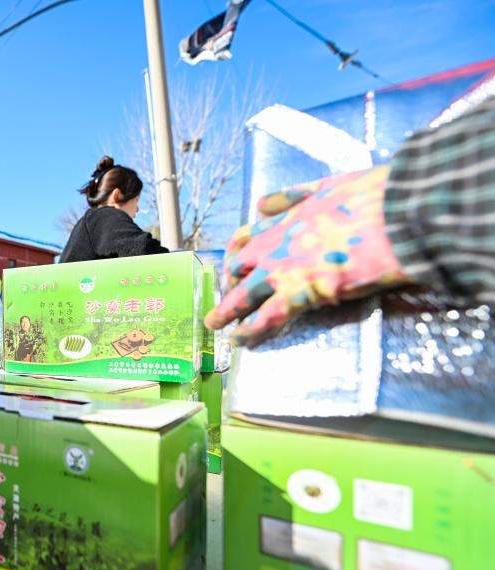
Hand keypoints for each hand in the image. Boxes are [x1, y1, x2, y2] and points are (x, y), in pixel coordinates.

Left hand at [204, 166, 407, 346]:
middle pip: (239, 267)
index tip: (233, 264)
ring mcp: (285, 269)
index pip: (246, 237)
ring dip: (226, 312)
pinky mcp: (302, 292)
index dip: (236, 253)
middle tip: (226, 297)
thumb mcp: (329, 185)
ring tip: (215, 324)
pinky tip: (240, 341)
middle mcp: (277, 244)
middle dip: (230, 283)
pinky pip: (266, 318)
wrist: (399, 213)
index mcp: (286, 218)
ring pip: (243, 295)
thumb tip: (262, 204)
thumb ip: (293, 196)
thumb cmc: (375, 196)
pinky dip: (250, 331)